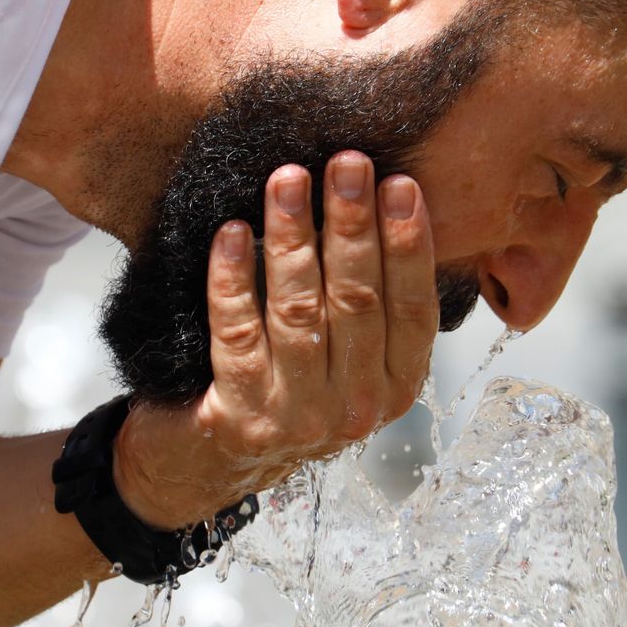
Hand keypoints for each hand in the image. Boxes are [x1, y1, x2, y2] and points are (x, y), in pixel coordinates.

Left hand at [113, 152, 438, 527]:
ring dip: (294, 238)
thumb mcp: (350, 358)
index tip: (399, 184)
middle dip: (353, 225)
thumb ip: (372, 303)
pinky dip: (233, 279)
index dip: (409, 245)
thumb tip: (381, 202)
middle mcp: (356, 409)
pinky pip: (236, 334)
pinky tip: (232, 234)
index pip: (414, 309)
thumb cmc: (289, 387)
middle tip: (345, 163)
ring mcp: (298, 418)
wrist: (213, 462)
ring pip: (299, 312)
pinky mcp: (240, 418)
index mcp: (396, 388)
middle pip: (358, 302)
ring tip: (287, 180)